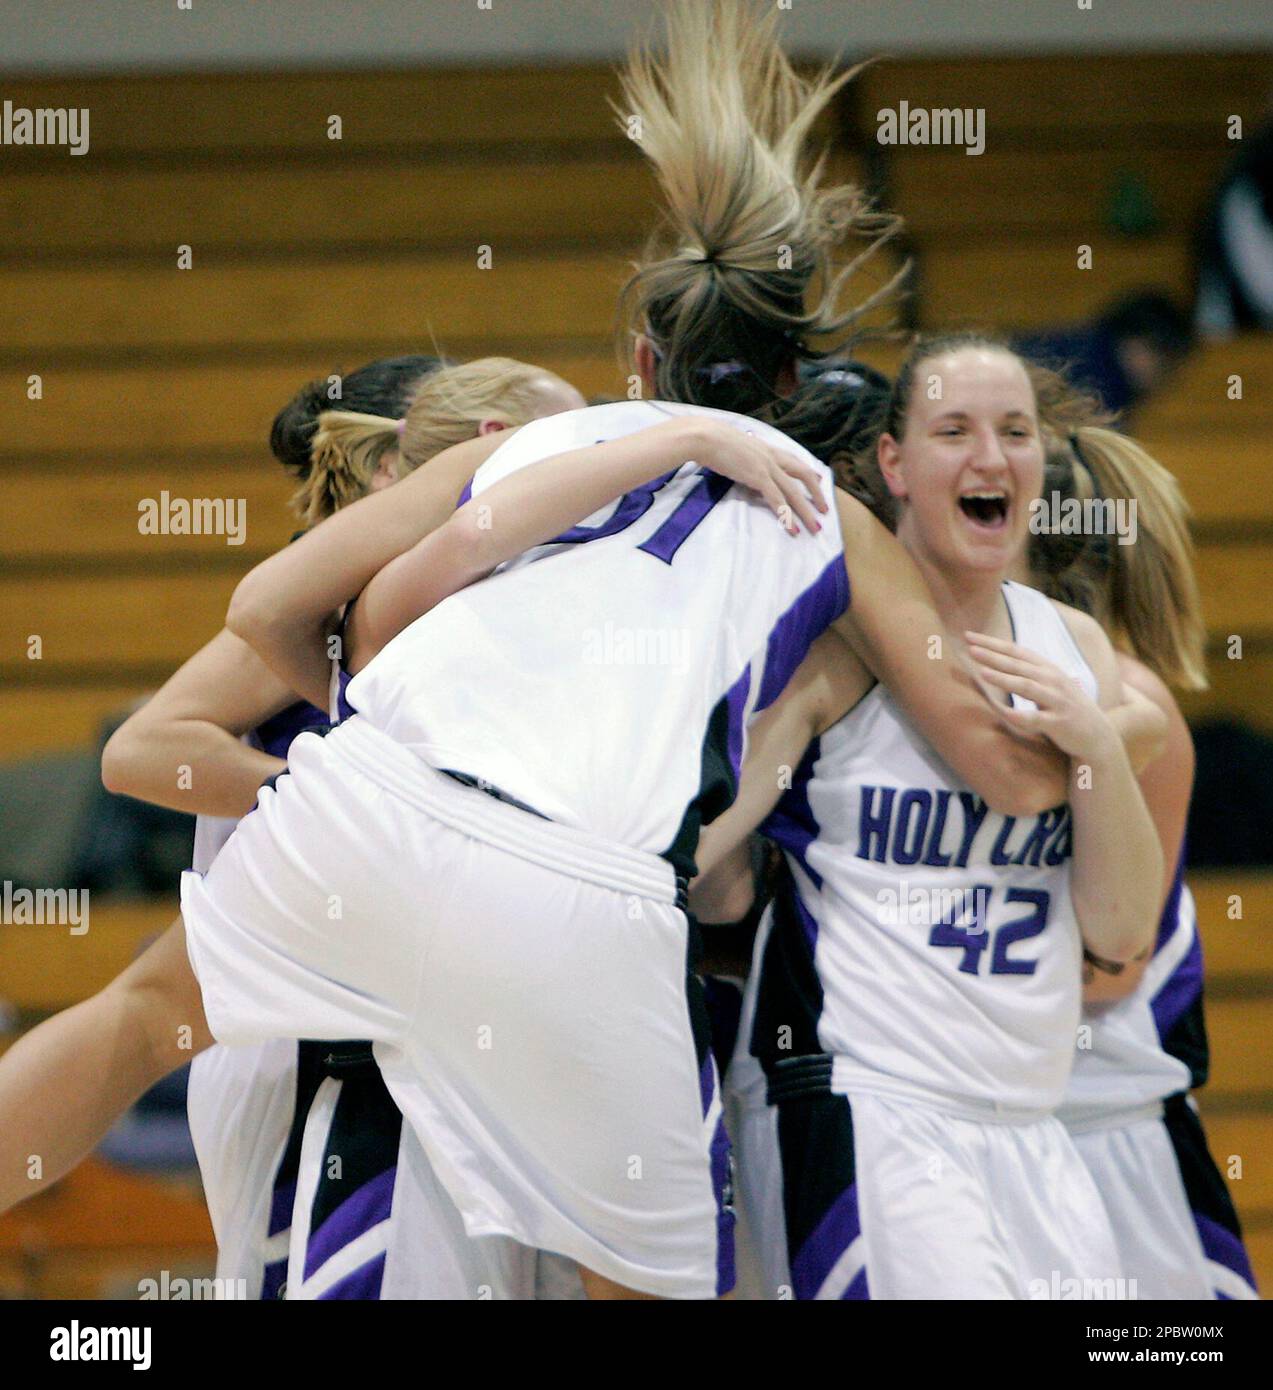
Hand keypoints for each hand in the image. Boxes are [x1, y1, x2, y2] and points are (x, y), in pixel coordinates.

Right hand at [678, 419, 828, 535]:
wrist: (703, 436)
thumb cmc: (709, 439)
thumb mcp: (731, 446)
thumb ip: (740, 456)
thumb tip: (738, 465)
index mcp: (764, 448)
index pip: (792, 459)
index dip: (807, 470)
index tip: (818, 479)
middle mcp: (770, 456)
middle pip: (802, 475)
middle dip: (816, 493)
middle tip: (824, 510)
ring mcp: (766, 467)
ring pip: (794, 492)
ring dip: (806, 511)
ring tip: (815, 527)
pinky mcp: (758, 477)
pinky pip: (778, 500)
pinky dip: (787, 516)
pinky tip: (793, 529)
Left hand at [964, 631, 1116, 761]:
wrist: (1098, 736)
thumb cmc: (1065, 708)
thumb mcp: (1049, 685)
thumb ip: (1027, 673)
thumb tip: (996, 661)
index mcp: (1048, 669)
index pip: (1016, 651)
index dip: (993, 643)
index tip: (969, 636)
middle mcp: (1053, 680)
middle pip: (1018, 665)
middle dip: (993, 656)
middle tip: (970, 649)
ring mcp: (1057, 701)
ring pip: (1027, 687)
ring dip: (1005, 679)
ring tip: (982, 673)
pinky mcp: (1060, 723)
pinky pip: (1038, 719)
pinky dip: (1022, 716)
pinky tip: (1005, 713)